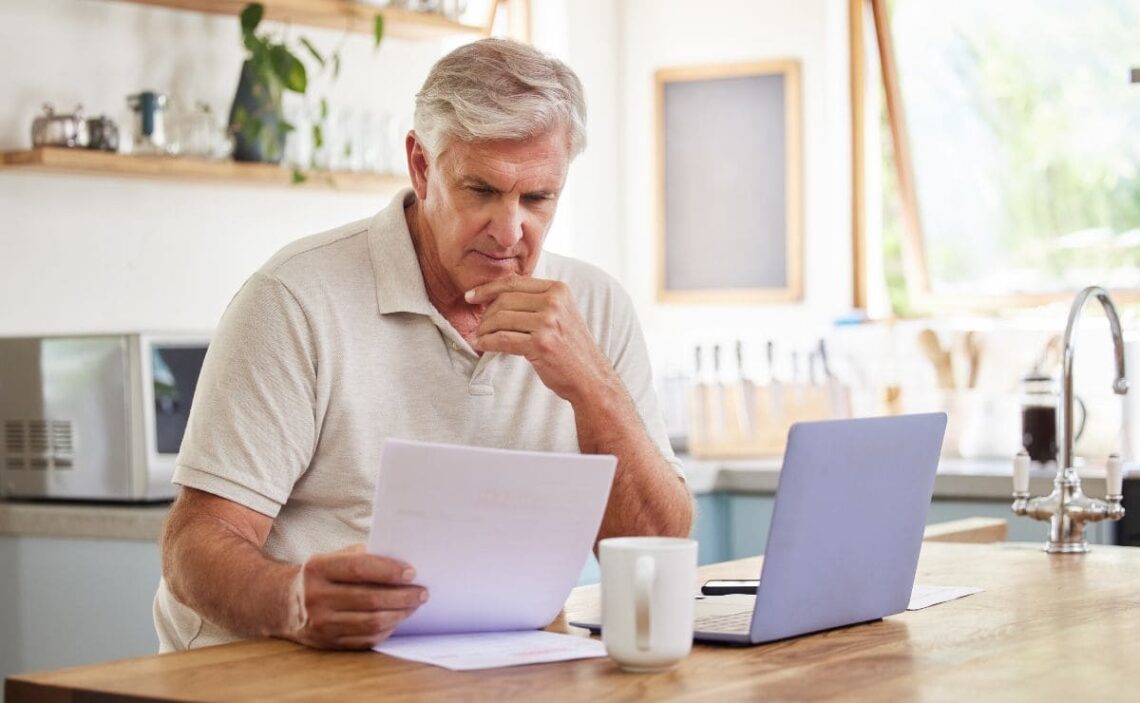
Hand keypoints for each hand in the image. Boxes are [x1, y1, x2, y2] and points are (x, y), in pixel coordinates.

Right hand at [284, 544, 426, 649]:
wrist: (286, 604)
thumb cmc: (323, 575)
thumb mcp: (335, 557)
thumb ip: (363, 556)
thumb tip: (403, 560)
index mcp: (317, 568)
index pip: (359, 568)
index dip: (389, 571)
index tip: (412, 572)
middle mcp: (315, 597)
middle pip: (369, 599)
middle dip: (402, 596)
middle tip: (422, 591)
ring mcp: (320, 624)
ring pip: (371, 623)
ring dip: (399, 614)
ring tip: (415, 604)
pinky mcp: (327, 643)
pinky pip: (366, 639)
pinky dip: (388, 629)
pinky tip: (398, 618)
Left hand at [467, 277, 617, 402]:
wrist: (590, 377)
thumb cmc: (571, 348)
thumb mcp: (561, 314)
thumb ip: (537, 300)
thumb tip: (497, 294)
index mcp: (559, 290)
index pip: (514, 283)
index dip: (488, 289)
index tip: (471, 296)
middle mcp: (554, 302)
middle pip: (505, 300)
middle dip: (486, 314)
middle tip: (479, 326)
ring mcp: (548, 322)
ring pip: (501, 319)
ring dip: (485, 330)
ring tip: (480, 337)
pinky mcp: (540, 344)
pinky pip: (503, 339)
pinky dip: (488, 342)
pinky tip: (482, 345)